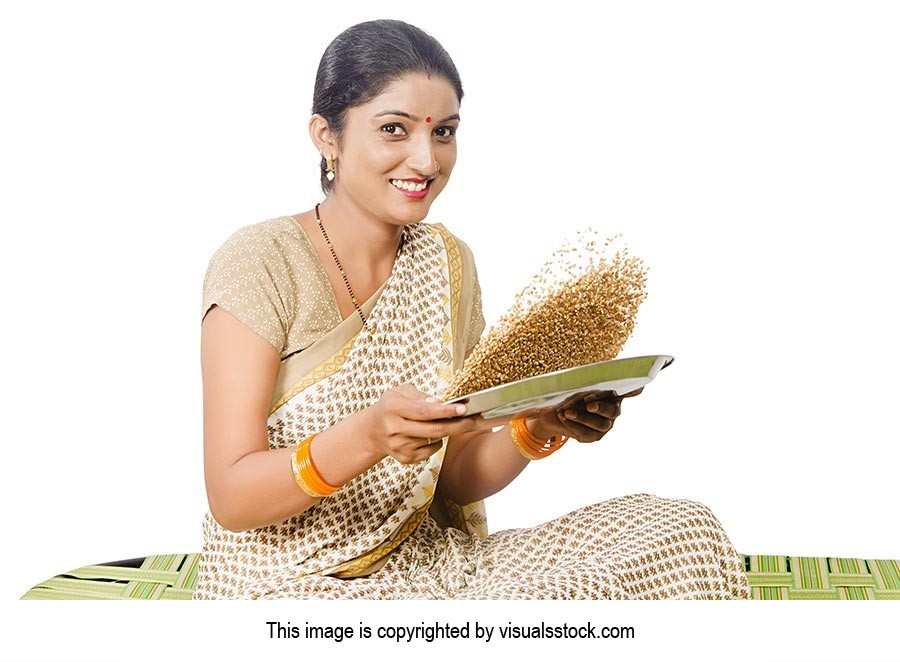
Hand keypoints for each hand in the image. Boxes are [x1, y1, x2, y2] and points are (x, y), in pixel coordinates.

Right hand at [360, 383, 483, 463]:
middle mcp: (394, 428)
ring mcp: (399, 446)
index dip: (446, 411)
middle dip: (459, 425)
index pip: (424, 411)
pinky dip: (438, 441)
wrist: (372, 431)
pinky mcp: (405, 458)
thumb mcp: (401, 392)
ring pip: (435, 439)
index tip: (464, 408)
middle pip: (434, 430)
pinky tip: (432, 433)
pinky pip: (431, 450)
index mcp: (392, 407)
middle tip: (475, 420)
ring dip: (449, 431)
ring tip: (455, 422)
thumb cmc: (391, 406)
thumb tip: (439, 403)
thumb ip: (421, 396)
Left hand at [525, 388, 643, 442]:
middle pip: (613, 410)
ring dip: (582, 417)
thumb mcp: (575, 385)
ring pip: (600, 424)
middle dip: (601, 407)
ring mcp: (605, 425)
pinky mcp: (594, 437)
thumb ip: (585, 381)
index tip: (638, 385)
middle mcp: (613, 410)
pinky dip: (573, 424)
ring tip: (567, 412)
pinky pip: (585, 433)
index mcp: (613, 394)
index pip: (631, 391)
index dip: (635, 389)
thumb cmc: (570, 394)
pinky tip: (563, 417)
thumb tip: (588, 375)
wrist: (554, 411)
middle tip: (589, 404)